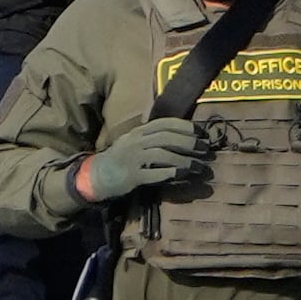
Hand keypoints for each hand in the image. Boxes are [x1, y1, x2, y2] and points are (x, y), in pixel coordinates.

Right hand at [78, 117, 210, 204]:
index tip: (202, 132)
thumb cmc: (120, 159)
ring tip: (200, 166)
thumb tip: (184, 137)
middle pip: (167, 137)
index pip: (165, 123)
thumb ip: (153, 137)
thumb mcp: (133, 142)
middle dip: (190, 142)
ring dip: (185, 160)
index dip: (186, 126)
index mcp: (138, 132)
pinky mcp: (132, 176)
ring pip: (163, 155)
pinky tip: (184, 175)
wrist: (95, 176)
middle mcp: (136, 142)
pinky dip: (172, 173)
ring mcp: (133, 158)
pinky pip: (155, 173)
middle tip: (206, 149)